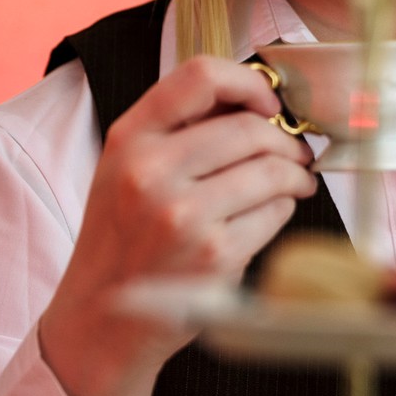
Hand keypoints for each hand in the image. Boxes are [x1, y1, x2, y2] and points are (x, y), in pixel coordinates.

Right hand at [40, 55, 315, 395]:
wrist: (100, 320)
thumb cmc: (122, 239)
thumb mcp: (125, 169)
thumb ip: (178, 130)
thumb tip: (257, 103)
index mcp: (129, 140)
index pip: (200, 76)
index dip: (249, 83)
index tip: (268, 103)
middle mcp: (152, 173)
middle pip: (250, 129)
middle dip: (285, 139)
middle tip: (296, 152)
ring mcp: (184, 216)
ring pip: (272, 170)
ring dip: (294, 175)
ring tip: (294, 183)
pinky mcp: (215, 255)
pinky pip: (275, 214)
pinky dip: (282, 210)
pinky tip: (268, 216)